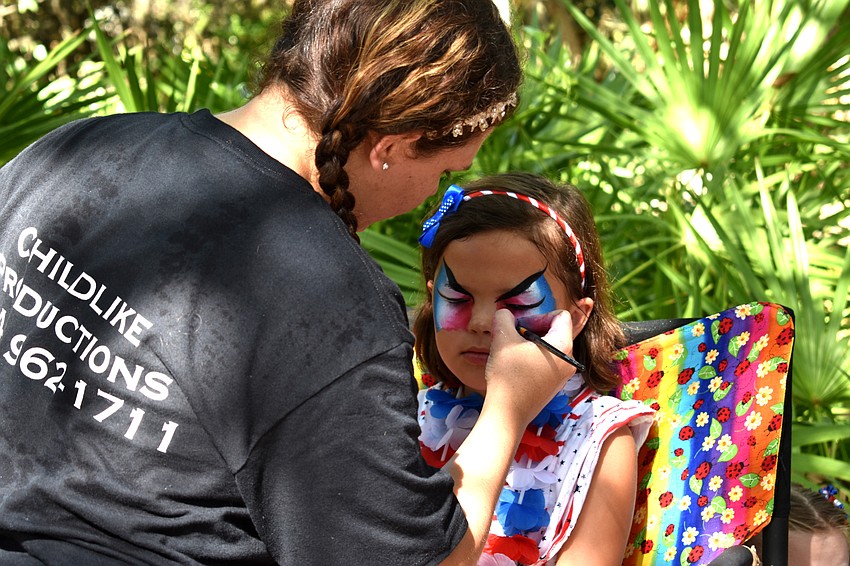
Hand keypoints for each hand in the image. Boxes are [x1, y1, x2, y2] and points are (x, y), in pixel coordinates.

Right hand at [483, 309, 577, 427]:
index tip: (521, 328)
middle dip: (534, 330)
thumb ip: (504, 318)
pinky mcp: (553, 387)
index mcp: (563, 346)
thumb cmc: (508, 376)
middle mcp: (569, 361)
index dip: (539, 316)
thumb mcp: (502, 339)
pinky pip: (548, 363)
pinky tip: (516, 368)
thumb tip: (505, 314)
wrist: (507, 414)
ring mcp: (563, 376)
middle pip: (557, 332)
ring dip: (532, 345)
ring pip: (551, 348)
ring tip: (513, 353)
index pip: (561, 316)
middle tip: (514, 338)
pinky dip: (533, 359)